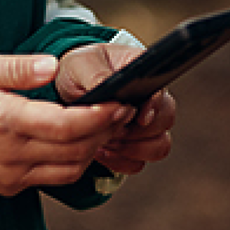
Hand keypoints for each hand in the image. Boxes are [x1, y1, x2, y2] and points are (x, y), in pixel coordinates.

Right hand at [0, 52, 136, 196]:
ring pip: (71, 170)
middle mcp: (11, 154)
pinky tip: (79, 140)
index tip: (120, 102)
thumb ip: (16, 68)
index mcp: (4, 121)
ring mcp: (11, 174)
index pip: (66, 126)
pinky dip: (74, 161)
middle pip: (76, 150)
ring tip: (105, 124)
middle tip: (124, 109)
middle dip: (105, 130)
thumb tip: (52, 66)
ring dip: (93, 149)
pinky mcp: (11, 184)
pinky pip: (54, 178)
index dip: (99, 117)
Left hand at [53, 41, 177, 175]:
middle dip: (137, 131)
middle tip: (112, 131)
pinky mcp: (133, 145)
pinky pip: (138, 163)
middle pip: (165, 121)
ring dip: (132, 149)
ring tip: (106, 142)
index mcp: (142, 73)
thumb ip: (97, 76)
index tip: (139, 118)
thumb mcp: (81, 65)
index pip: (160, 92)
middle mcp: (151, 99)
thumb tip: (111, 91)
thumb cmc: (77, 70)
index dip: (152, 107)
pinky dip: (120, 161)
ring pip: (158, 146)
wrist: (64, 89)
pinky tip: (102, 151)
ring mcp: (145, 125)